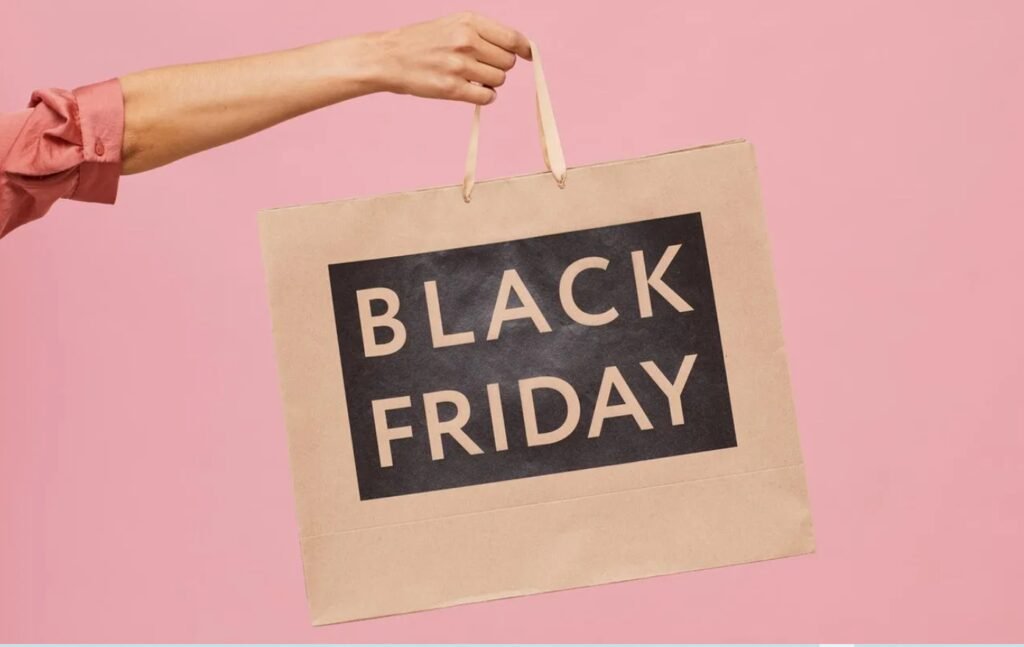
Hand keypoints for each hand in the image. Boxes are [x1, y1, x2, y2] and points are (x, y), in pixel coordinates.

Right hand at [368, 12, 531, 104]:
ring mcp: (459, 66)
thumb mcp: (453, 24)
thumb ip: (483, 33)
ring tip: (469, 76)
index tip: (528, 55)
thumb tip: (518, 48)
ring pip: (498, 80)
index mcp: (469, 22)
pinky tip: (471, 90)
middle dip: (498, 66)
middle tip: (480, 66)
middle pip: (507, 62)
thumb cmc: (423, 41)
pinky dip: (484, 96)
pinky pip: (486, 97)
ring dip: (489, 82)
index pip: (512, 38)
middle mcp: (466, 41)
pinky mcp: (451, 89)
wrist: (389, 57)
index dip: (524, 49)